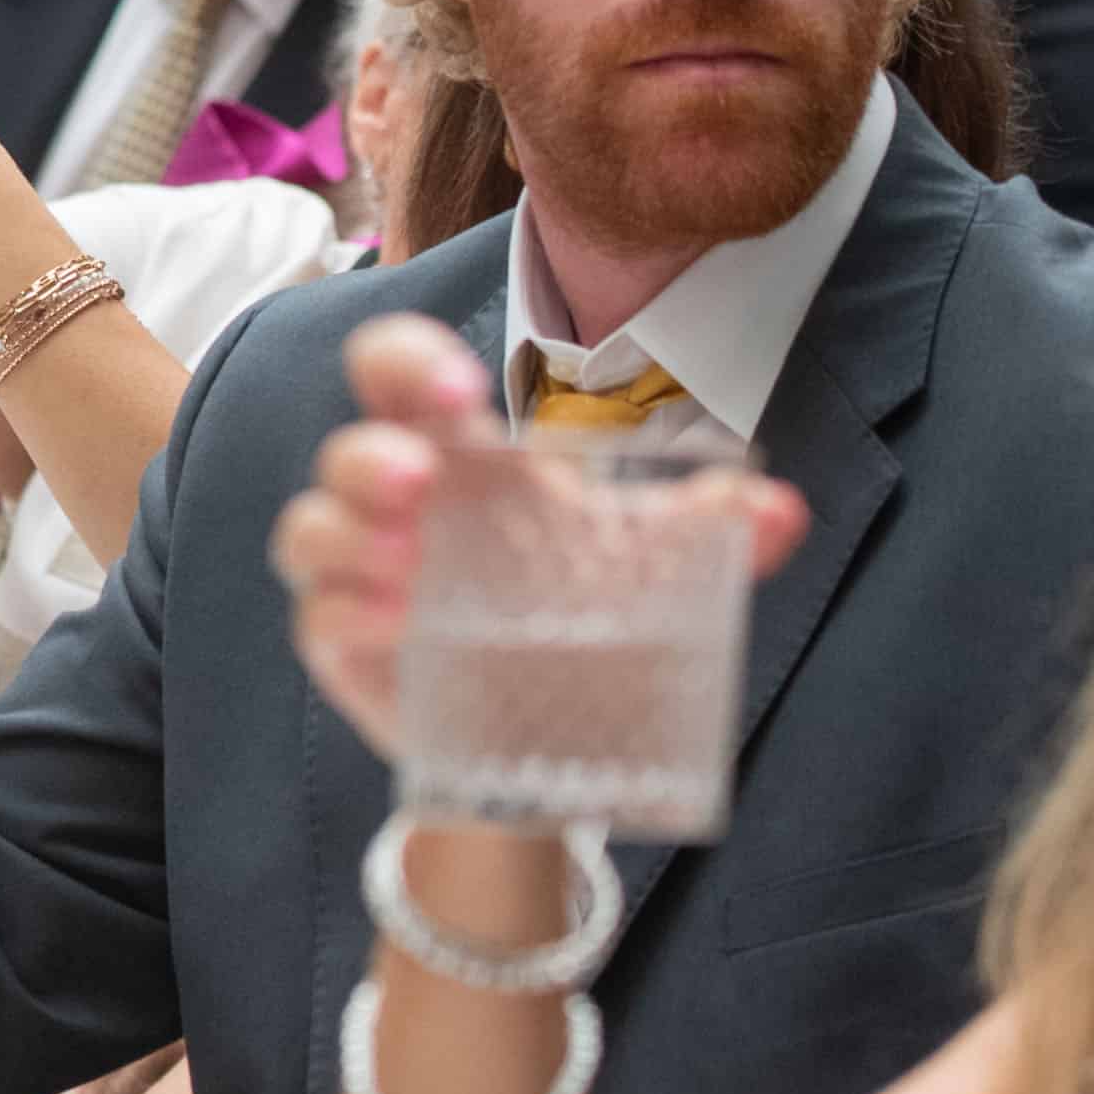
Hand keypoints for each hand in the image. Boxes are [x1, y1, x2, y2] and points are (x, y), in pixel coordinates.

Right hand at [266, 314, 810, 752]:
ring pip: (311, 528)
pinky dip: (349, 616)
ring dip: (349, 535)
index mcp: (461, 455)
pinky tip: (397, 626)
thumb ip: (708, 534)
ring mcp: (362, 576)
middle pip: (347, 446)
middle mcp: (397, 503)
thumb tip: (782, 514)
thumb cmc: (580, 616)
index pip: (399, 373)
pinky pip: (319, 618)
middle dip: (370, 453)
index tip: (460, 385)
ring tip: (410, 566)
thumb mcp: (649, 567)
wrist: (553, 733)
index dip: (409, 360)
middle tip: (421, 481)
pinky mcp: (344, 646)